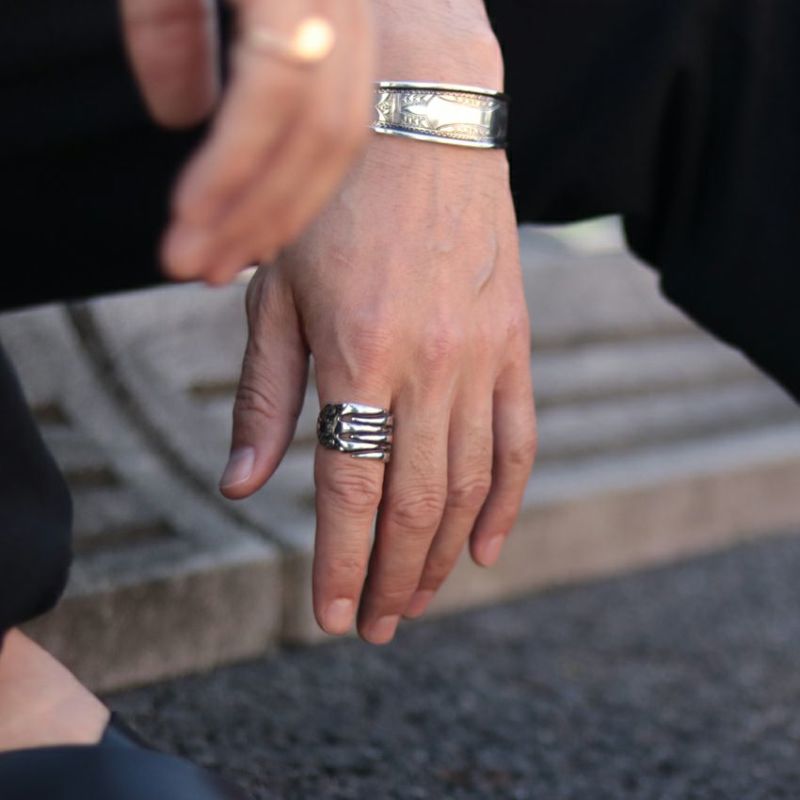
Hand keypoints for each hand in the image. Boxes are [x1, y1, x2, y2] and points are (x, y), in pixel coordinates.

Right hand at [119, 0, 374, 283]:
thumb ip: (172, 34)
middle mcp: (343, 2)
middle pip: (331, 141)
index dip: (290, 195)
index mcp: (326, 5)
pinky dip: (232, 162)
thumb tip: (180, 116)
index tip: (246, 246)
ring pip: (311, 131)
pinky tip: (193, 210)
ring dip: (249, 210)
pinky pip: (270, 93)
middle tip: (213, 273)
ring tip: (194, 262)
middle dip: (271, 220)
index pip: (330, 126)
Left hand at [220, 136, 536, 643]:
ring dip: (445, 554)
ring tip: (422, 598)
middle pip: (416, 504)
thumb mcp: (277, 293)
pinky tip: (490, 549)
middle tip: (379, 627)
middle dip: (395, 577)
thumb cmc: (333, 205)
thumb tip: (245, 489)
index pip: (350, 490)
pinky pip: (519, 441)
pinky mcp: (515, 344)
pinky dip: (506, 503)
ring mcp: (482, 358)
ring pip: (470, 485)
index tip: (334, 617)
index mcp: (357, 355)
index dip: (341, 564)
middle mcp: (429, 367)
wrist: (418, 125)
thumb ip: (265, 396)